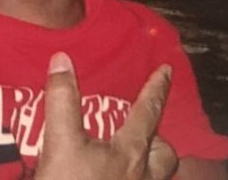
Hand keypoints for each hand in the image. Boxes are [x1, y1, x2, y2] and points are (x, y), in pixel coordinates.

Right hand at [35, 52, 178, 179]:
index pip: (147, 113)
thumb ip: (62, 101)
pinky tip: (115, 177)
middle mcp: (141, 178)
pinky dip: (133, 179)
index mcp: (130, 153)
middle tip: (143, 133)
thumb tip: (63, 59)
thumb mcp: (61, 143)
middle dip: (158, 140)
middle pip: (165, 156)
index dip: (156, 90)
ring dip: (149, 165)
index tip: (167, 70)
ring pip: (156, 178)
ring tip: (131, 160)